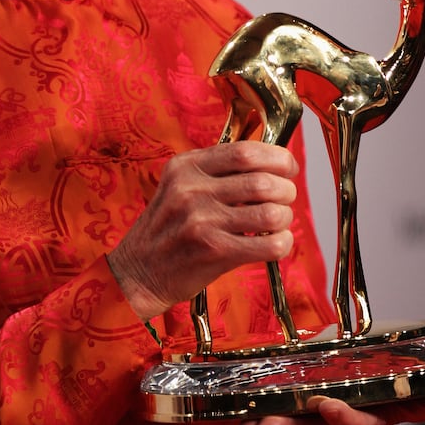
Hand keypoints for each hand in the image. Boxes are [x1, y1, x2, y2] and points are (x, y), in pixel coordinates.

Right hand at [108, 141, 298, 320]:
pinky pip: (269, 244)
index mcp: (186, 167)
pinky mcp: (214, 251)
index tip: (287, 167)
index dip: (277, 157)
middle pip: (263, 181)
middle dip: (285, 190)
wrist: (138, 272)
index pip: (245, 151)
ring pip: (270, 213)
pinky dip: (282, 242)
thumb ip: (216, 172)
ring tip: (277, 222)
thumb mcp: (179, 186)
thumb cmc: (167, 229)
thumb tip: (270, 164)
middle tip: (285, 198)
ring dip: (284, 218)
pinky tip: (275, 242)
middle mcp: (192, 190)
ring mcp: (202, 221)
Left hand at [239, 384, 424, 424]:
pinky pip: (278, 424)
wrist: (329, 420)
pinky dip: (260, 423)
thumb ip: (402, 374)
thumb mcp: (380, 376)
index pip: (424, 404)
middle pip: (357, 422)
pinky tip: (242, 424)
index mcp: (387, 404)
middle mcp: (361, 419)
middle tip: (329, 408)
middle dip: (341, 416)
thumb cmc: (359, 387)